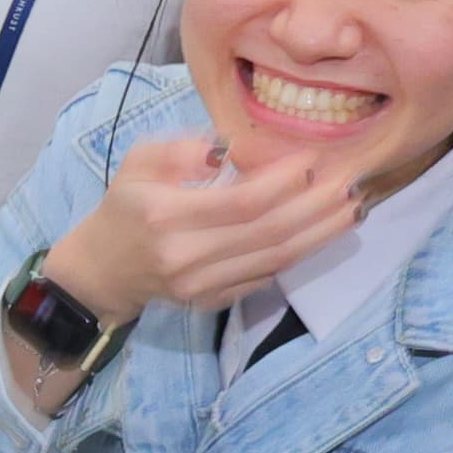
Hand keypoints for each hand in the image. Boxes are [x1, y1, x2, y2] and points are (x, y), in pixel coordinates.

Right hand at [43, 134, 362, 322]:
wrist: (102, 270)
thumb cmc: (124, 207)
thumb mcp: (139, 162)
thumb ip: (184, 149)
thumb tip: (234, 151)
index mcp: (164, 215)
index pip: (242, 201)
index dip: (285, 182)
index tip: (312, 160)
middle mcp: (185, 256)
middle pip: (269, 232)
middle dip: (316, 207)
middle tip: (348, 183)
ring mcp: (200, 285)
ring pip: (275, 259)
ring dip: (319, 233)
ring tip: (350, 209)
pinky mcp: (211, 302)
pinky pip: (265, 276)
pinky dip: (298, 253)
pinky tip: (320, 232)